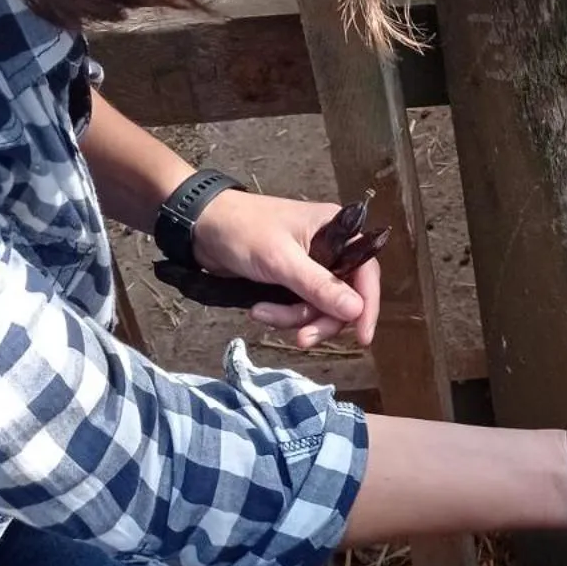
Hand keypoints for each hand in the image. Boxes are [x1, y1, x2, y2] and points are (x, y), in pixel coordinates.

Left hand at [192, 193, 380, 349]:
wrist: (199, 226)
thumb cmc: (243, 230)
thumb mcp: (281, 260)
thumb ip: (319, 287)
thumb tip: (357, 311)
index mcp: (337, 231)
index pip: (366, 272)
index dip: (367, 305)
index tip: (361, 337)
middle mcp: (329, 249)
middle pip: (342, 297)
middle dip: (320, 319)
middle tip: (301, 339)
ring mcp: (308, 266)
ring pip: (317, 307)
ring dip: (292, 318)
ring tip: (260, 313)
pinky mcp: (288, 280)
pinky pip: (297, 307)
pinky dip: (280, 314)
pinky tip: (257, 309)